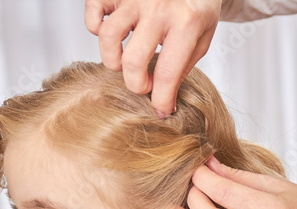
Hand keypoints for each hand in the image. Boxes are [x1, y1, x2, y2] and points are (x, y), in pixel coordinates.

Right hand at [85, 0, 220, 116]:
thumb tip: (165, 99)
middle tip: (142, 85)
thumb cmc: (196, 4)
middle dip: (135, 84)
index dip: (161, 100)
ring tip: (124, 61)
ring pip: (107, 37)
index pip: (168, 74)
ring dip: (112, 60)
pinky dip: (95, 28)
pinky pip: (93, 15)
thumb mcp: (202, 35)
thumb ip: (183, 66)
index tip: (160, 110)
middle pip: (132, 61)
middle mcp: (158, 8)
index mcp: (186, 22)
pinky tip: (112, 33)